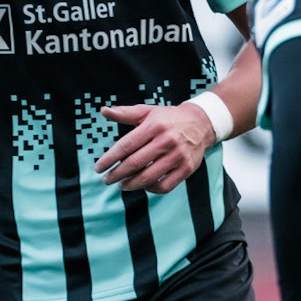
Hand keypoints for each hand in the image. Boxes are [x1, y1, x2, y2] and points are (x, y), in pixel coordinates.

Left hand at [96, 101, 214, 192]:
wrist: (201, 123)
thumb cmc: (168, 119)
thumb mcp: (147, 112)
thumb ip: (124, 113)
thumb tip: (103, 111)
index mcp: (154, 126)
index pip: (126, 146)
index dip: (109, 159)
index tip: (99, 168)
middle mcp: (167, 141)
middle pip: (135, 163)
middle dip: (116, 174)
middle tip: (106, 180)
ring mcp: (178, 156)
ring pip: (148, 177)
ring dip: (131, 184)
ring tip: (121, 185)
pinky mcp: (186, 168)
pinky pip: (165, 186)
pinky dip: (151, 189)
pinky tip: (143, 186)